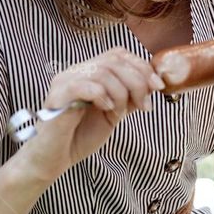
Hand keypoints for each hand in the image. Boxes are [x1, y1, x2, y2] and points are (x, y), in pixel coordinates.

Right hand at [17, 47, 165, 184]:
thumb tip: (153, 84)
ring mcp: (64, 82)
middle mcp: (75, 71)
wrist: (55, 159)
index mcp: (88, 72)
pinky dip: (102, 96)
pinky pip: (83, 85)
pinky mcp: (57, 97)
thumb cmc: (80, 136)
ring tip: (120, 112)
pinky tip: (106, 109)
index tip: (158, 86)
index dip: (142, 66)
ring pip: (102, 72)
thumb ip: (129, 97)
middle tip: (144, 105)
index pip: (118, 54)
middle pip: (113, 60)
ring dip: (121, 93)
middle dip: (137, 81)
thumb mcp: (113, 113)